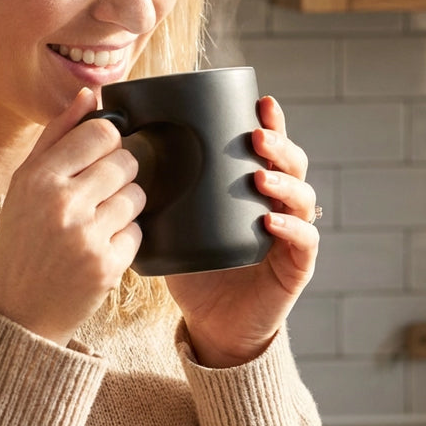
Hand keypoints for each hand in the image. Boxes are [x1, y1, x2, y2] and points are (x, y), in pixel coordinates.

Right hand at [0, 88, 144, 345]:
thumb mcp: (23, 185)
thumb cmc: (21, 242)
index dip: (108, 141)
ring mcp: (88, 237)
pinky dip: (124, 237)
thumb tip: (90, 94)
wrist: (19, 314)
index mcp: (39, 178)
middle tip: (98, 192)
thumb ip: (56, 136)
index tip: (100, 155)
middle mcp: (64, 204)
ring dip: (124, 205)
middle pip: (126, 160)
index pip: (102, 132)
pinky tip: (99, 247)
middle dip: (119, 173)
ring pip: (137, 195)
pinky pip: (139, 231)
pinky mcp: (108, 266)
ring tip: (97, 221)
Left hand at [165, 95, 318, 367]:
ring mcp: (290, 234)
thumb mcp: (175, 223)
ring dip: (284, 181)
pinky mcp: (295, 267)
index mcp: (252, 189)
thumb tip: (122, 157)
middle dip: (279, 144)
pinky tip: (270, 219)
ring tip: (259, 175)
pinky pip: (303, 242)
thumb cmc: (194, 267)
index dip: (270, 123)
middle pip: (292, 163)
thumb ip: (161, 194)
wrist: (212, 323)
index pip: (268, 148)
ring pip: (302, 197)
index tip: (260, 102)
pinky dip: (290, 228)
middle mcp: (278, 204)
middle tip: (256, 135)